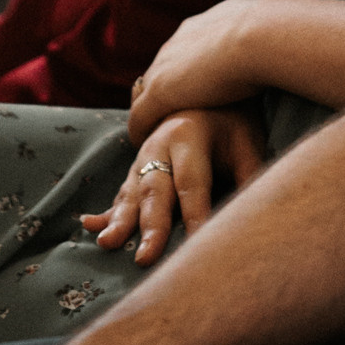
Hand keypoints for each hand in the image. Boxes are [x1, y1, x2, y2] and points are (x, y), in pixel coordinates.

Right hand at [83, 108, 261, 260]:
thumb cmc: (234, 120)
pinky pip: (120, 192)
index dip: (197, 216)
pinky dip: (106, 212)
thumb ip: (249, 175)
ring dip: (120, 221)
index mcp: (189, 136)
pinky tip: (90, 227)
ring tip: (108, 244)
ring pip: (132, 192)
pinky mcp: (137, 167)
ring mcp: (144, 156)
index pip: (193, 184)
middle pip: (156, 190)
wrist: (208, 85)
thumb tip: (255, 215)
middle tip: (145, 259)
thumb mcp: (248, 141)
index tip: (198, 248)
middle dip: (151, 227)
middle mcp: (160, 146)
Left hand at [128, 0, 267, 139]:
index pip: (185, 49)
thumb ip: (263, 31)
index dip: (189, 68)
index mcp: (202, 26)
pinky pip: (139, 117)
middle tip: (171, 109)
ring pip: (145, 92)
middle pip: (161, 68)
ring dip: (151, 109)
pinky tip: (144, 143)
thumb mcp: (266, 25)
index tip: (195, 84)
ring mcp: (165, 68)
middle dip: (166, 86)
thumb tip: (280, 29)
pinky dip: (140, 130)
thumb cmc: (272, 33)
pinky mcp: (159, 94)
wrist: (258, 37)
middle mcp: (177, 43)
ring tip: (154, 128)